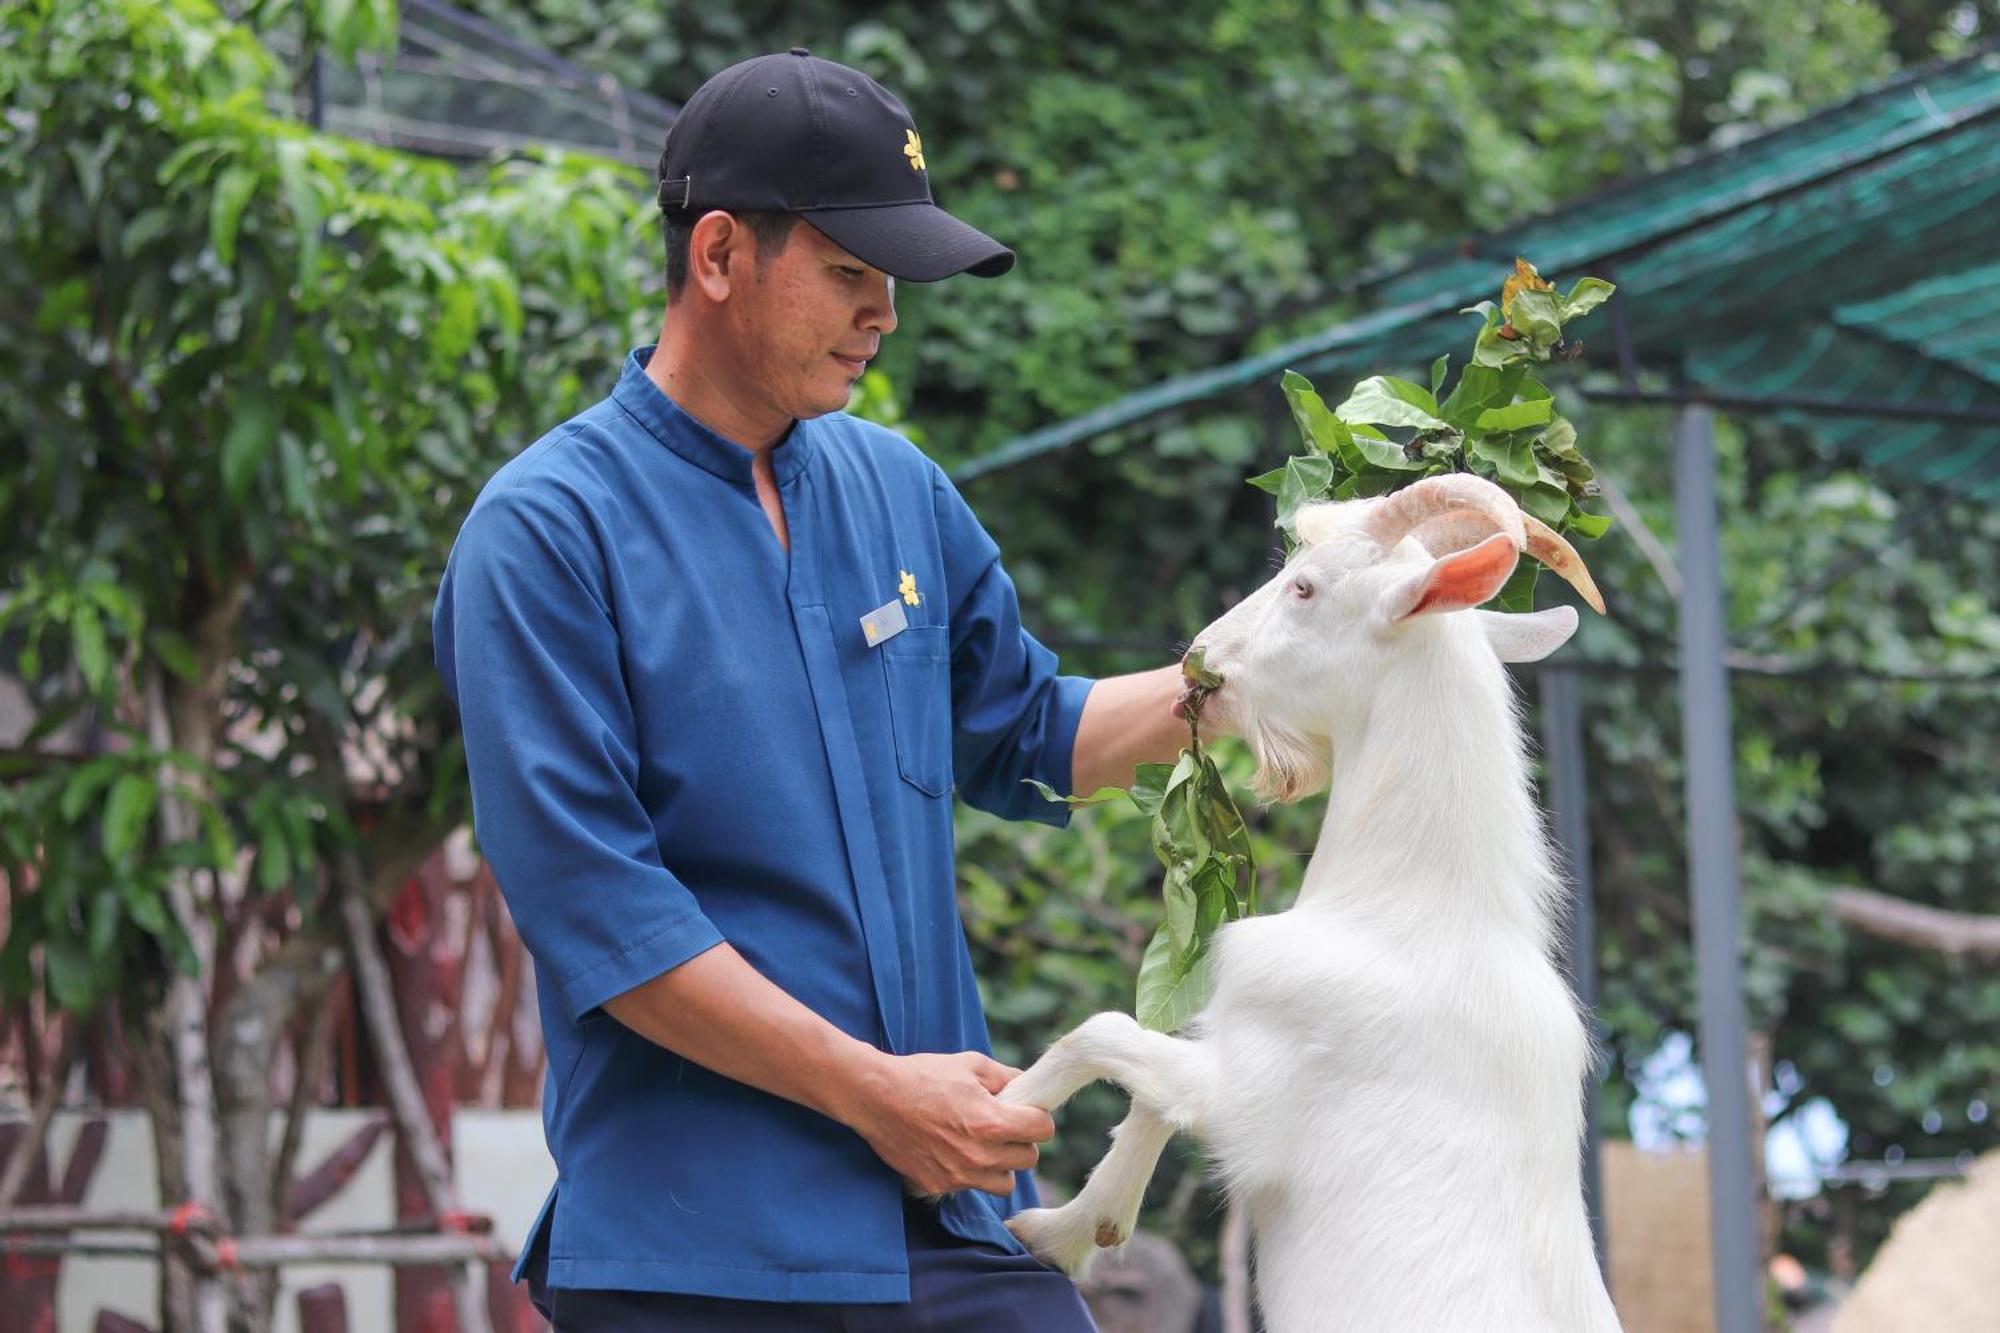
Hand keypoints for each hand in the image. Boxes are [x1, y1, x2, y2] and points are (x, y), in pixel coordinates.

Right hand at [841, 1050, 1055, 1196]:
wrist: (875, 1097)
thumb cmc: (923, 1076)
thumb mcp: (971, 1065)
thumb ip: (1006, 1077)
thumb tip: (1027, 1086)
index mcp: (992, 1122)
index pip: (1043, 1131)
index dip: (1038, 1117)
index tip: (1027, 1112)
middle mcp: (980, 1155)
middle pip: (1028, 1159)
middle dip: (1021, 1141)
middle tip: (1004, 1126)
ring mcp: (959, 1175)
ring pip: (1004, 1182)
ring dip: (1001, 1165)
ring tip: (984, 1145)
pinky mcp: (938, 1186)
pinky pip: (971, 1187)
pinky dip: (971, 1173)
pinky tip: (955, 1151)